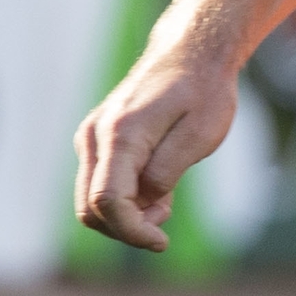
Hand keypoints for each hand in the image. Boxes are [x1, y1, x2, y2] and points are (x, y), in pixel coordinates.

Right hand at [73, 39, 241, 252]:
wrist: (192, 52)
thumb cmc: (204, 91)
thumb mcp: (201, 134)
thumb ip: (167, 171)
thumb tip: (142, 201)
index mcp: (120, 135)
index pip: (107, 201)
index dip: (132, 231)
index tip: (161, 242)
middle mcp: (94, 137)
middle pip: (90, 208)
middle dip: (127, 226)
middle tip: (167, 214)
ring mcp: (91, 138)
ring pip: (91, 200)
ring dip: (126, 213)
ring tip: (167, 197)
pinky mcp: (96, 140)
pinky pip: (100, 183)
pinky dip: (125, 197)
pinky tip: (158, 184)